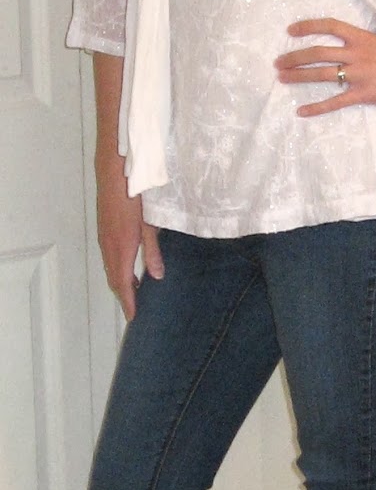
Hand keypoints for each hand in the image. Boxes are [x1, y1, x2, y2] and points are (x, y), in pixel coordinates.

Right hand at [95, 156, 163, 320]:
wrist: (114, 173)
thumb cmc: (135, 196)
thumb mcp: (150, 225)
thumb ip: (152, 252)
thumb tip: (156, 276)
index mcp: (122, 248)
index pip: (123, 284)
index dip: (128, 302)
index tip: (133, 316)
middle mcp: (109, 246)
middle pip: (114, 279)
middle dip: (124, 295)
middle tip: (135, 308)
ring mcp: (104, 237)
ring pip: (110, 267)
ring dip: (120, 281)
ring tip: (134, 291)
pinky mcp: (103, 229)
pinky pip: (108, 257)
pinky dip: (116, 268)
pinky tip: (126, 266)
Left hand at [275, 18, 375, 116]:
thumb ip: (362, 40)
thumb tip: (346, 40)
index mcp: (360, 37)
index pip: (329, 26)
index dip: (308, 26)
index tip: (290, 30)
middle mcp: (356, 53)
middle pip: (318, 53)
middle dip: (294, 57)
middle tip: (278, 62)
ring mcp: (358, 74)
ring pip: (322, 74)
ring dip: (299, 76)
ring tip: (282, 79)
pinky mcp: (363, 94)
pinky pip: (335, 101)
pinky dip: (316, 107)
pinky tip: (301, 111)